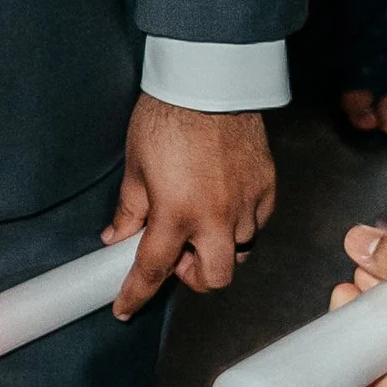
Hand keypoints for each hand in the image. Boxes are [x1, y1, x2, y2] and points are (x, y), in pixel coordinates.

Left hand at [108, 98, 275, 316]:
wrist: (210, 80)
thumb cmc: (168, 116)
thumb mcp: (136, 165)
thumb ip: (130, 209)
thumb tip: (119, 236)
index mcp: (176, 212)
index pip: (153, 269)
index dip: (136, 294)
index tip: (125, 306)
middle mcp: (216, 216)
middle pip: (214, 278)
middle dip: (194, 276)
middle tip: (176, 255)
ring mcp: (247, 203)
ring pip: (240, 251)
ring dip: (218, 248)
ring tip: (200, 223)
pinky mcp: (267, 187)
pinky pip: (257, 223)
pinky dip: (240, 223)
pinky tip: (223, 203)